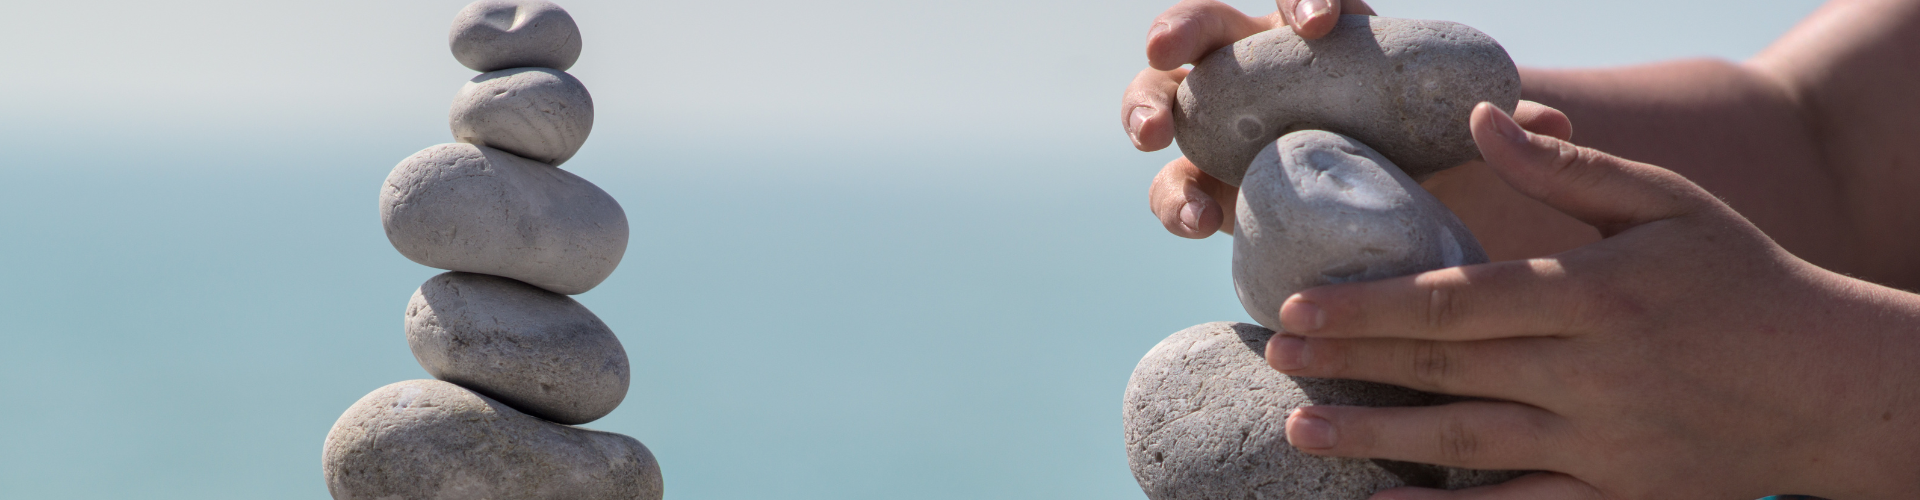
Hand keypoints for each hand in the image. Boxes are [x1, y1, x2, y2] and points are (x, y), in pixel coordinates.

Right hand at [1122, 0, 1582, 258]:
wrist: (1390, 210)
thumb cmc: (1422, 150)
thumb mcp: (1457, 133)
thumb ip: (1495, 124)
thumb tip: (1550, 122)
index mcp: (1320, 39)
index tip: (1322, 24)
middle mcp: (1257, 68)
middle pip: (1204, 27)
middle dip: (1181, 30)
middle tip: (1170, 50)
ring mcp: (1221, 126)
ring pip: (1163, 96)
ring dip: (1144, 105)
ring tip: (1147, 134)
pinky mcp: (1206, 185)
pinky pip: (1174, 185)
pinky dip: (1174, 198)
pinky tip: (1194, 220)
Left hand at [1264, 103, 1919, 498]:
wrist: (1835, 387)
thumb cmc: (1744, 281)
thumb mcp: (1668, 205)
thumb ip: (1569, 168)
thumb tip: (1482, 118)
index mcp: (1597, 294)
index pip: (1459, 300)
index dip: (1372, 306)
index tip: (1299, 305)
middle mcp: (1594, 373)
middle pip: (1448, 368)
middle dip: (1353, 364)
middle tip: (1277, 357)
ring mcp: (1604, 444)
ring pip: (1468, 443)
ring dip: (1378, 438)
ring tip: (1300, 431)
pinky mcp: (1618, 497)